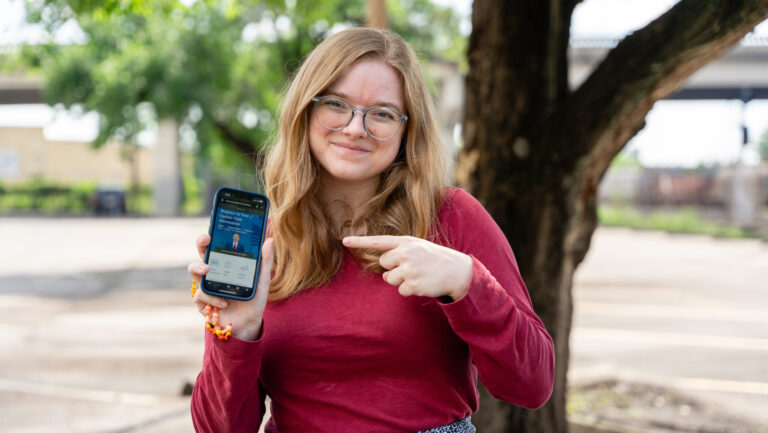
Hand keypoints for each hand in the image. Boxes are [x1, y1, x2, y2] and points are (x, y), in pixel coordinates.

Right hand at [188, 234, 273, 340]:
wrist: (249, 322)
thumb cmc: (253, 298)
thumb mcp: (263, 279)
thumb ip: (266, 260)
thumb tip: (270, 239)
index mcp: (226, 263)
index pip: (217, 244)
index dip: (215, 234)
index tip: (215, 227)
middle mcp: (213, 271)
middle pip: (202, 252)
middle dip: (201, 243)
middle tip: (207, 239)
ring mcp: (206, 285)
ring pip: (194, 271)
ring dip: (199, 268)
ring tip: (208, 270)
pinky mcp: (203, 301)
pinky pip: (201, 295)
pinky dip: (212, 298)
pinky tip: (224, 302)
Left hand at [342, 235, 472, 300]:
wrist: (458, 271)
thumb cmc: (436, 259)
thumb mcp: (419, 248)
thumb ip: (400, 254)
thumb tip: (384, 273)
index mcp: (406, 242)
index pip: (379, 241)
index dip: (360, 242)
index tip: (344, 241)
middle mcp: (406, 253)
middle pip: (383, 264)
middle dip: (393, 268)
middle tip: (412, 268)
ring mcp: (409, 269)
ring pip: (390, 279)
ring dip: (402, 281)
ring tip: (419, 275)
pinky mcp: (412, 284)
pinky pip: (401, 291)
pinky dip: (410, 290)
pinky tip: (423, 284)